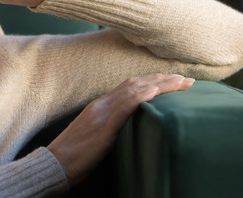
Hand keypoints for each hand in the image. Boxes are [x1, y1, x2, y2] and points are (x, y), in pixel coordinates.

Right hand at [46, 74, 194, 185]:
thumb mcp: (96, 134)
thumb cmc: (75, 154)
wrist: (55, 163)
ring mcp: (101, 114)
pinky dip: (140, 97)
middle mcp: (102, 104)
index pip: (131, 86)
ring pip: (133, 91)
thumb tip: (132, 124)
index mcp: (100, 105)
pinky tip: (155, 92)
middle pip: (136, 83)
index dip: (154, 80)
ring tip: (180, 82)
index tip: (175, 80)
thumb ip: (112, 124)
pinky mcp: (102, 128)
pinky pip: (123, 108)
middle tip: (187, 79)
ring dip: (160, 84)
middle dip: (163, 79)